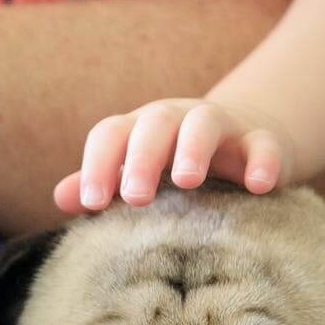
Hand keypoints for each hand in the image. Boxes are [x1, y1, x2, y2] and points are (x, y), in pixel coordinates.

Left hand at [53, 98, 295, 213]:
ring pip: (204, 124)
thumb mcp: (136, 172)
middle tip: (134, 197)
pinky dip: (262, 161)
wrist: (243, 140)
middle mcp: (176, 120)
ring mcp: (221, 127)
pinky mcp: (262, 141)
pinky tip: (259, 185)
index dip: (97, 165)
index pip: (110, 135)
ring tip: (187, 180)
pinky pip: (263, 145)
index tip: (91, 204)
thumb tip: (60, 197)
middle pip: (154, 125)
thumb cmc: (173, 163)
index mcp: (138, 129)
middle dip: (142, 158)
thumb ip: (100, 183)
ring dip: (193, 148)